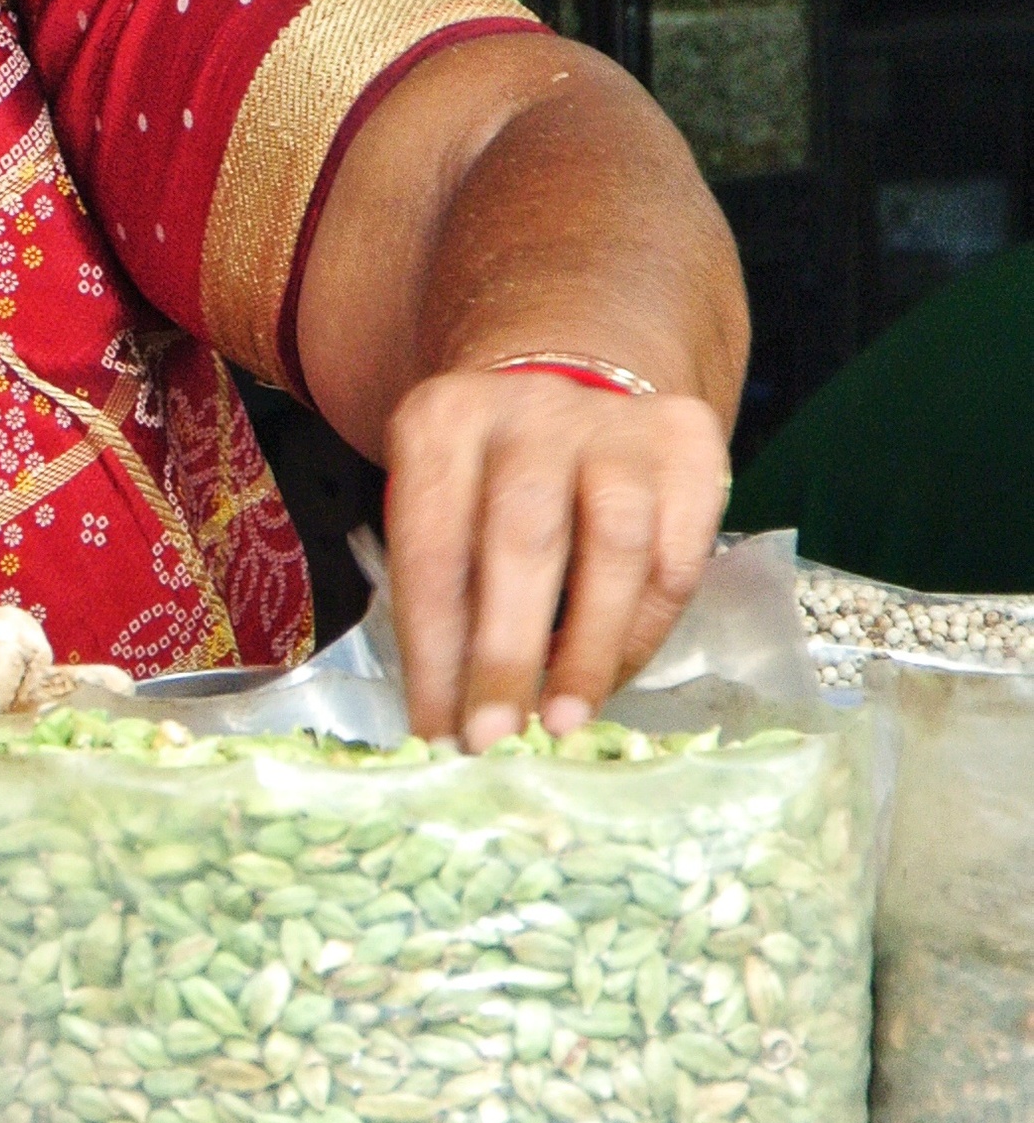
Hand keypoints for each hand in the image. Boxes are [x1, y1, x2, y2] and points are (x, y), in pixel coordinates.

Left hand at [383, 369, 731, 748]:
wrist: (572, 383)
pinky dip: (646, 628)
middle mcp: (531, 408)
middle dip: (507, 651)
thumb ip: (444, 595)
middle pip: (523, 537)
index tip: (437, 732)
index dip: (435, 649)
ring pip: (617, 544)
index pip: (433, 545)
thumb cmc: (486, 480)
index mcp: (444, 422)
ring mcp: (616, 421)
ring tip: (564, 722)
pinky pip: (679, 553)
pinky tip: (612, 673)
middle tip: (498, 738)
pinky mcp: (688, 443)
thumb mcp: (441, 509)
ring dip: (588, 649)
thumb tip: (449, 722)